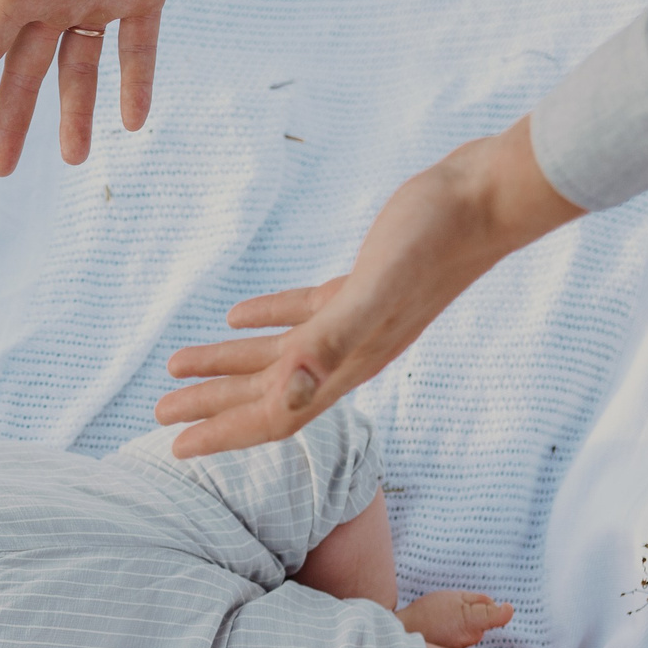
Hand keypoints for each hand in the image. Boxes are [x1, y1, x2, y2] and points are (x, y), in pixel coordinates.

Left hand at [155, 119, 581, 455]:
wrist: (489, 198)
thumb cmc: (436, 240)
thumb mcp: (376, 288)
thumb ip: (332, 341)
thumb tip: (288, 390)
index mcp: (348, 364)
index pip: (275, 414)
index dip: (224, 433)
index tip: (174, 448)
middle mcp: (350, 353)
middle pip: (268, 393)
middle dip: (212, 405)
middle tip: (158, 411)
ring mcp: (357, 321)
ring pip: (280, 355)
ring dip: (229, 363)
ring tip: (179, 365)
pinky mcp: (361, 286)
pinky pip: (303, 315)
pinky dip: (266, 318)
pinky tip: (237, 315)